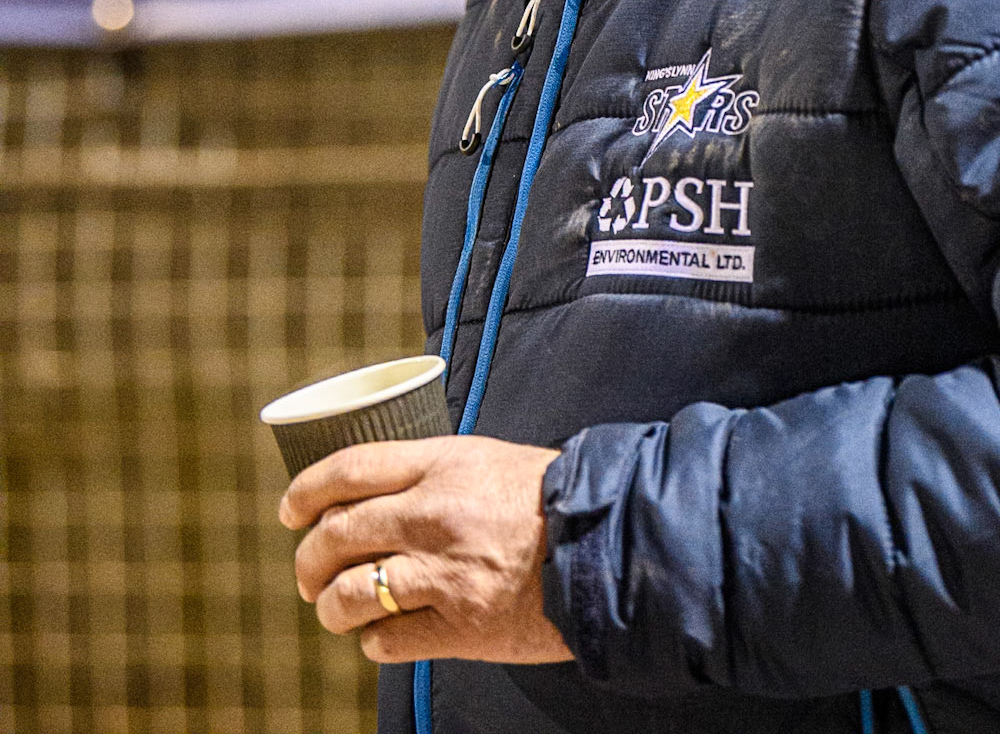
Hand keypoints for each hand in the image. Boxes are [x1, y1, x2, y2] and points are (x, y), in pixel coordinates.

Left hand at [280, 435, 572, 664]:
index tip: (291, 509)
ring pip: (348, 594)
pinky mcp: (457, 628)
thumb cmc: (550, 499)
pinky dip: (373, 640)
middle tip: (307, 572)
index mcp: (441, 464)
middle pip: (336, 535)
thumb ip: (433, 472)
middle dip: (308, 559)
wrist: (606, 546)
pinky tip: (382, 633)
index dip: (306, 491)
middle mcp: (432, 515)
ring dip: (331, 607)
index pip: (348, 469)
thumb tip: (380, 490)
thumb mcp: (487, 459)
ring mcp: (442, 575)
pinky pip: (385, 639)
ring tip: (336, 609)